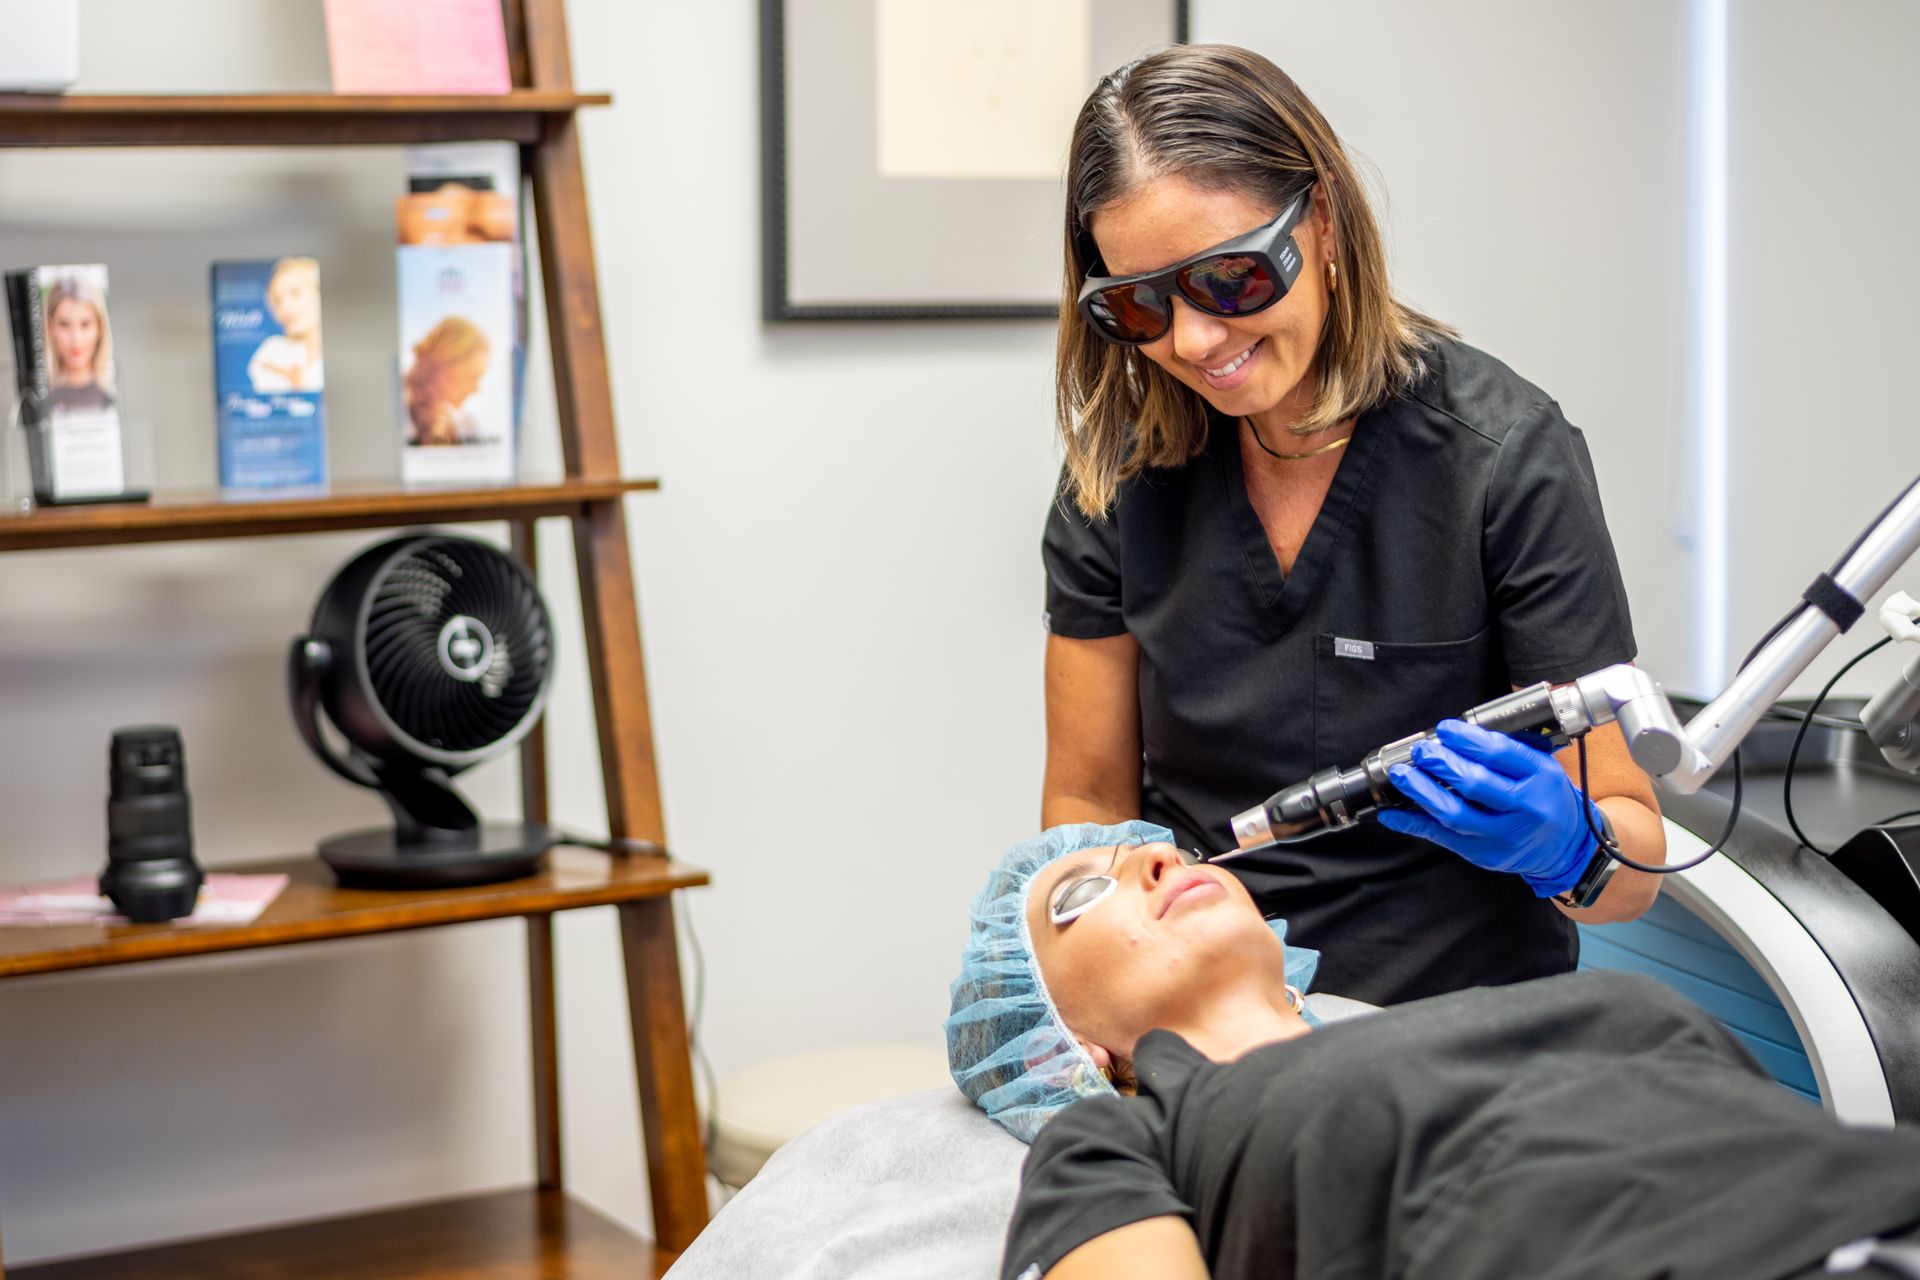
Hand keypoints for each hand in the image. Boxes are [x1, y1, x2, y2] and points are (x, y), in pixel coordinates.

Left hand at [1376, 720, 1599, 898]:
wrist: (1565, 847)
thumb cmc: (1545, 798)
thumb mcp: (1542, 767)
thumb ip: (1507, 751)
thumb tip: (1457, 733)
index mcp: (1541, 777)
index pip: (1501, 754)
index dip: (1468, 740)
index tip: (1444, 729)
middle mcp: (1526, 807)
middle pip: (1476, 784)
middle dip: (1442, 764)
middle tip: (1421, 751)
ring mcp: (1504, 835)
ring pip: (1456, 814)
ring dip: (1422, 792)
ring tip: (1403, 775)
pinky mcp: (1485, 854)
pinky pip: (1442, 838)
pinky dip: (1413, 824)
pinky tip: (1392, 814)